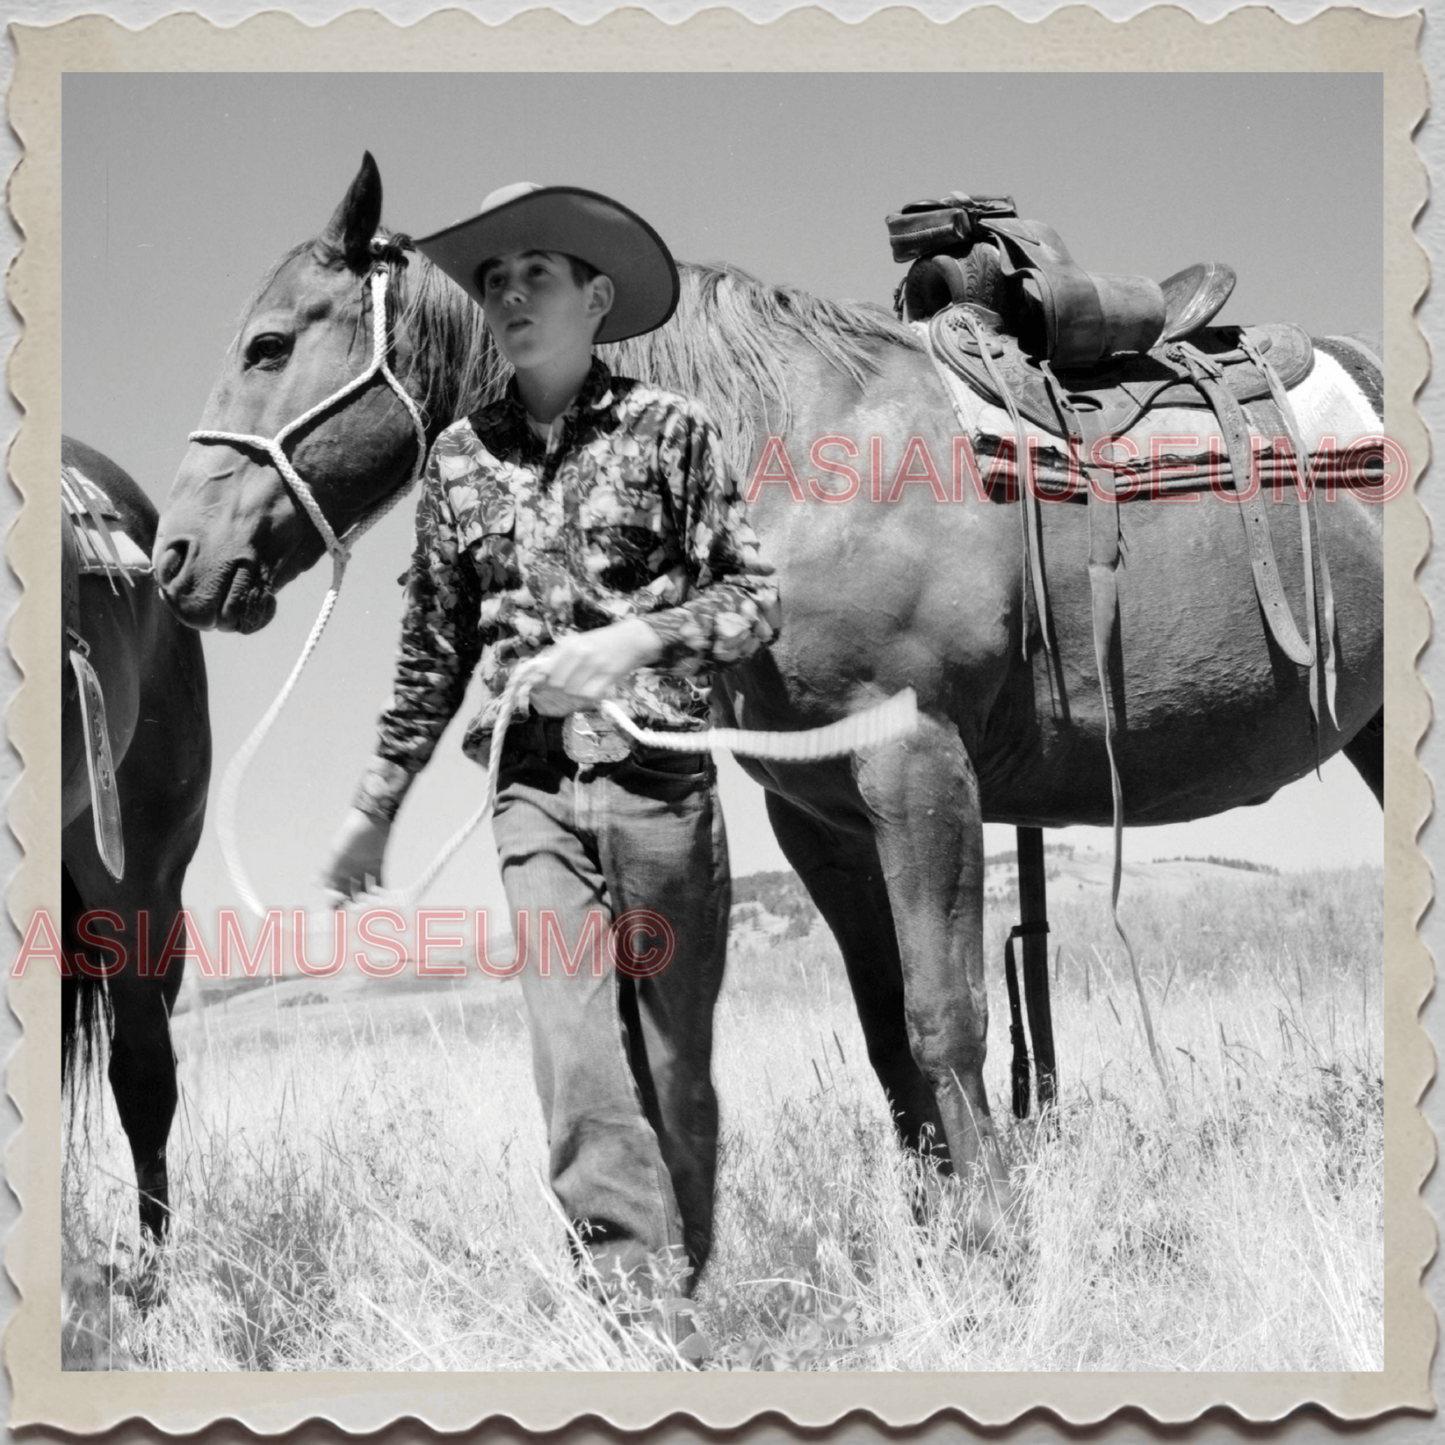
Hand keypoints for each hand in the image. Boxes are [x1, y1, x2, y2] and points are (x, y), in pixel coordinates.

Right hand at [319, 807, 391, 903]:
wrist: (372, 818)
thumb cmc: (351, 834)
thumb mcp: (337, 852)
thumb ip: (327, 869)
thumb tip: (314, 885)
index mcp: (335, 869)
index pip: (332, 892)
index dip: (335, 902)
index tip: (340, 911)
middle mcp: (348, 872)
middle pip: (349, 894)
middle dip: (353, 904)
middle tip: (359, 911)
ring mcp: (363, 869)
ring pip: (364, 891)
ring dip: (367, 900)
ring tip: (372, 907)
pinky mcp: (377, 864)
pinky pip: (378, 882)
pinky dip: (380, 891)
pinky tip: (383, 898)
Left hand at [528, 619, 663, 714]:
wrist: (630, 639)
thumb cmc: (601, 641)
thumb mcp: (577, 642)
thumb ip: (559, 656)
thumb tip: (539, 675)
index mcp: (569, 644)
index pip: (546, 670)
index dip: (542, 681)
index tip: (543, 686)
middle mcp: (580, 653)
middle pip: (558, 683)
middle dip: (559, 688)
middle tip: (566, 686)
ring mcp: (595, 665)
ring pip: (573, 691)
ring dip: (575, 693)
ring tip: (581, 686)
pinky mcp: (609, 676)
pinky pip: (590, 695)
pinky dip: (588, 696)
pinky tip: (591, 690)